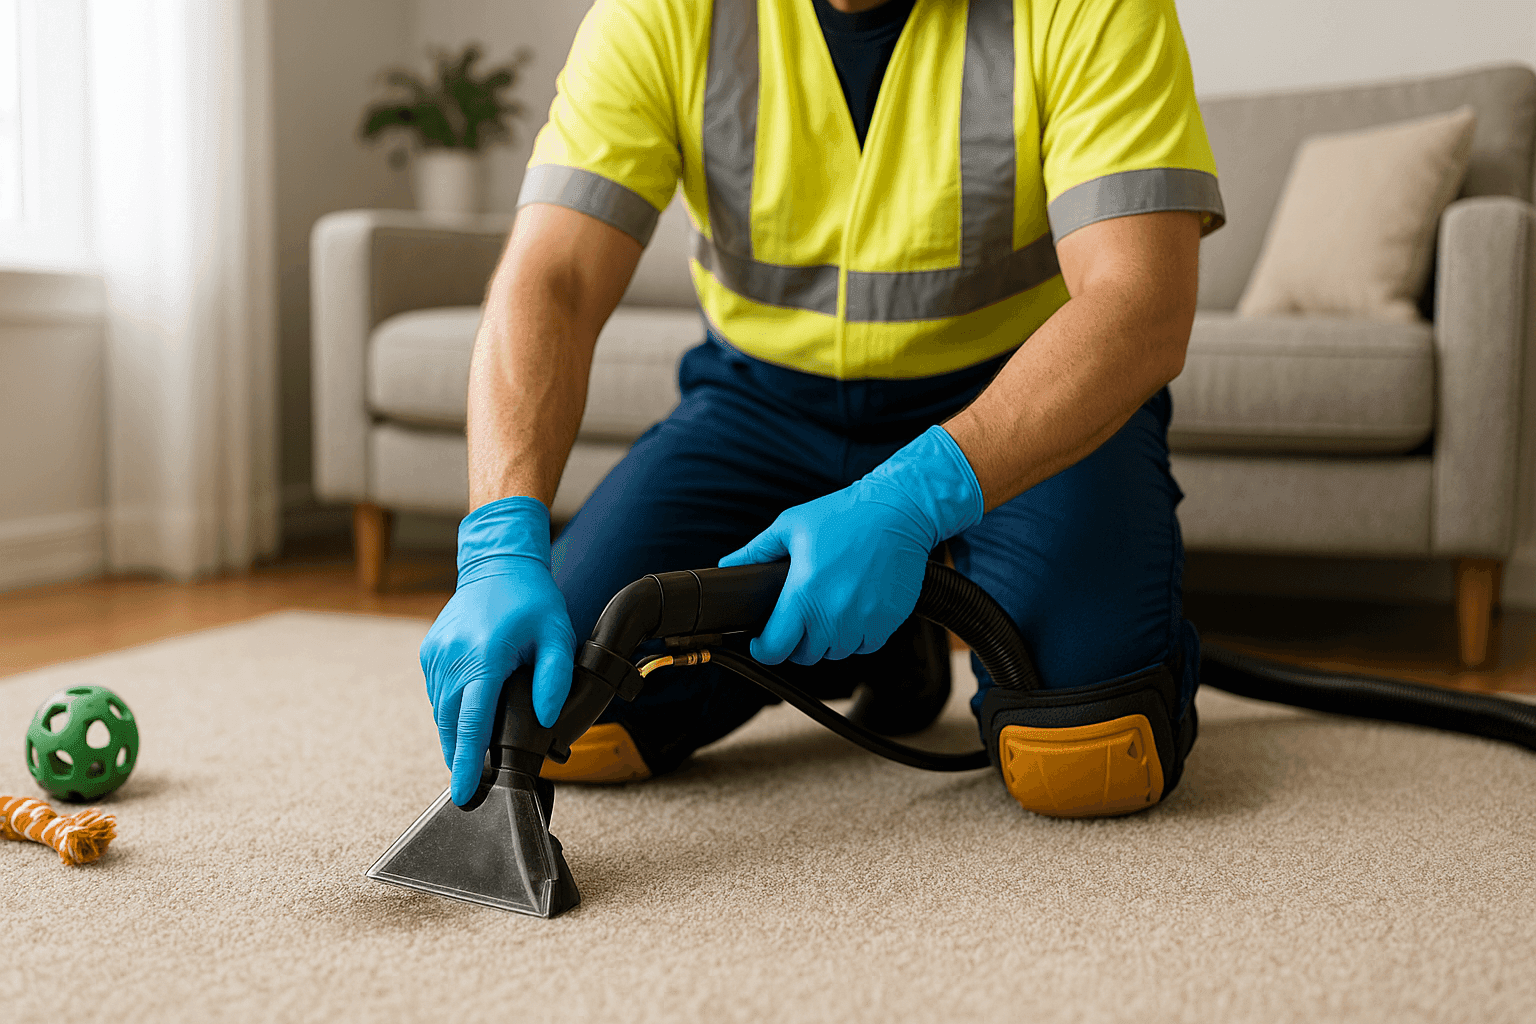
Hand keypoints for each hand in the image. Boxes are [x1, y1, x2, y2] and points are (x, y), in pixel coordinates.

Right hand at [420, 496, 576, 804]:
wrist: (497, 564)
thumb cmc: (532, 600)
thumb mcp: (556, 636)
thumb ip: (554, 679)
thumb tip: (544, 720)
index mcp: (484, 658)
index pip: (473, 724)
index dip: (467, 763)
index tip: (464, 793)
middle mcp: (453, 659)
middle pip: (450, 725)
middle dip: (459, 758)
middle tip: (470, 789)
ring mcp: (436, 655)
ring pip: (440, 712)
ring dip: (453, 736)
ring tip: (469, 759)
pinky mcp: (430, 652)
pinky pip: (437, 693)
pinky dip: (449, 711)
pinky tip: (466, 719)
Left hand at [719, 426, 982, 664]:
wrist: (898, 512)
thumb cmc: (843, 515)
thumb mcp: (791, 526)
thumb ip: (756, 551)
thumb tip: (727, 566)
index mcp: (804, 595)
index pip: (776, 648)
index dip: (763, 649)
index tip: (761, 640)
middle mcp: (834, 616)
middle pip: (805, 655)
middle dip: (795, 642)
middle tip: (797, 620)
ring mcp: (863, 622)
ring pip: (835, 653)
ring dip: (826, 640)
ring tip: (826, 612)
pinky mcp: (887, 623)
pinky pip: (864, 646)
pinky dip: (855, 637)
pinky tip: (852, 612)